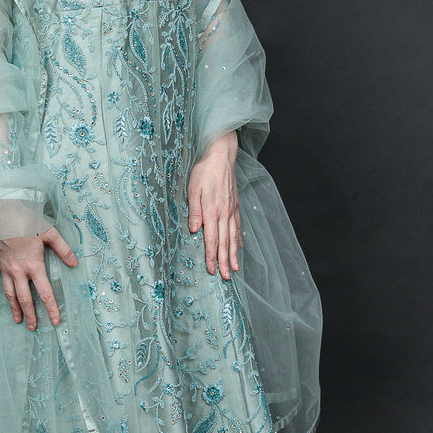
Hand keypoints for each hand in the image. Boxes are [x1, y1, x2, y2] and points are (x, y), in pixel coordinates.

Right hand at [0, 226, 78, 328]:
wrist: (3, 211)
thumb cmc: (28, 220)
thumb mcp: (50, 233)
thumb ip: (63, 249)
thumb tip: (74, 263)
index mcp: (34, 266)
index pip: (45, 293)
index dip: (51, 309)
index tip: (55, 321)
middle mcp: (18, 271)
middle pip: (24, 298)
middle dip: (30, 315)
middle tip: (33, 327)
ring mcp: (4, 266)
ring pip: (8, 292)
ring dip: (13, 307)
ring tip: (17, 319)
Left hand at [187, 130, 240, 279]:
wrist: (221, 154)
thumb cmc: (203, 170)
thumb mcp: (192, 188)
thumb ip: (194, 210)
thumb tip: (194, 230)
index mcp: (212, 210)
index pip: (212, 239)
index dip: (212, 256)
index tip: (211, 270)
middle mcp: (224, 213)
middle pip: (225, 242)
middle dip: (225, 262)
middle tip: (226, 278)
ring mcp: (232, 209)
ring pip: (233, 237)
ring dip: (234, 254)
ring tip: (235, 268)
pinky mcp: (235, 205)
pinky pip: (238, 226)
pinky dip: (239, 239)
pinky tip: (239, 247)